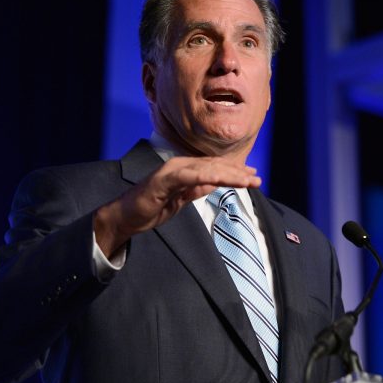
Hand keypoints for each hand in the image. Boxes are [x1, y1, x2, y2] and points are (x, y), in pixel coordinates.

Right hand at [93, 156, 260, 256]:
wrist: (125, 217)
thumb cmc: (150, 209)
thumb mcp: (179, 200)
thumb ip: (195, 190)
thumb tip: (213, 184)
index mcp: (183, 170)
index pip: (213, 167)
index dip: (234, 171)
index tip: (252, 176)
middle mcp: (178, 166)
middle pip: (214, 165)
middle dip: (237, 172)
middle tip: (257, 178)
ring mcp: (170, 171)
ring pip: (206, 169)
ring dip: (229, 174)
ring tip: (248, 180)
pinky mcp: (163, 180)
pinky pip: (189, 177)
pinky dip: (207, 176)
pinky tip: (222, 180)